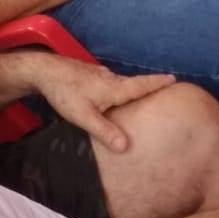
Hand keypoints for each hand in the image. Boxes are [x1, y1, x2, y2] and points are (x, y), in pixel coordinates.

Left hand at [27, 53, 174, 151]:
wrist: (44, 71)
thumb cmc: (65, 93)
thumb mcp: (84, 116)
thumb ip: (105, 131)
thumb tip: (126, 146)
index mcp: (114, 88)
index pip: (141, 85)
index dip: (158, 82)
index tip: (174, 78)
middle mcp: (110, 78)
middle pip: (134, 83)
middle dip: (150, 85)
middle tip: (165, 86)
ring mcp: (99, 75)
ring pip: (121, 82)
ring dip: (133, 86)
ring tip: (143, 94)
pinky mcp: (89, 75)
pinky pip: (109, 82)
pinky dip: (117, 87)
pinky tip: (112, 94)